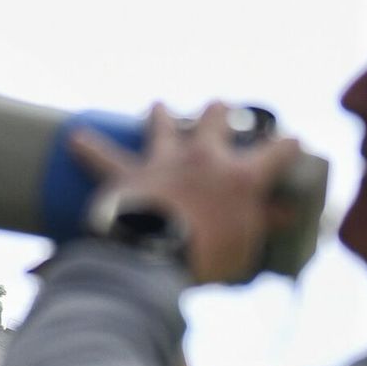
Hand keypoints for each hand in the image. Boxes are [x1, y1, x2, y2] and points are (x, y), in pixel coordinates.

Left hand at [71, 102, 301, 284]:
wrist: (151, 258)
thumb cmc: (205, 259)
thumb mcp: (244, 249)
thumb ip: (262, 227)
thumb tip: (284, 215)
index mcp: (241, 176)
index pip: (278, 150)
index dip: (288, 145)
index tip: (291, 144)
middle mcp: (203, 158)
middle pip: (215, 120)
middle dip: (218, 112)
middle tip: (219, 108)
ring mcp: (163, 161)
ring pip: (162, 125)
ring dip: (161, 115)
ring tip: (158, 106)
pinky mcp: (125, 174)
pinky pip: (102, 157)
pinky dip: (88, 148)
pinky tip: (75, 137)